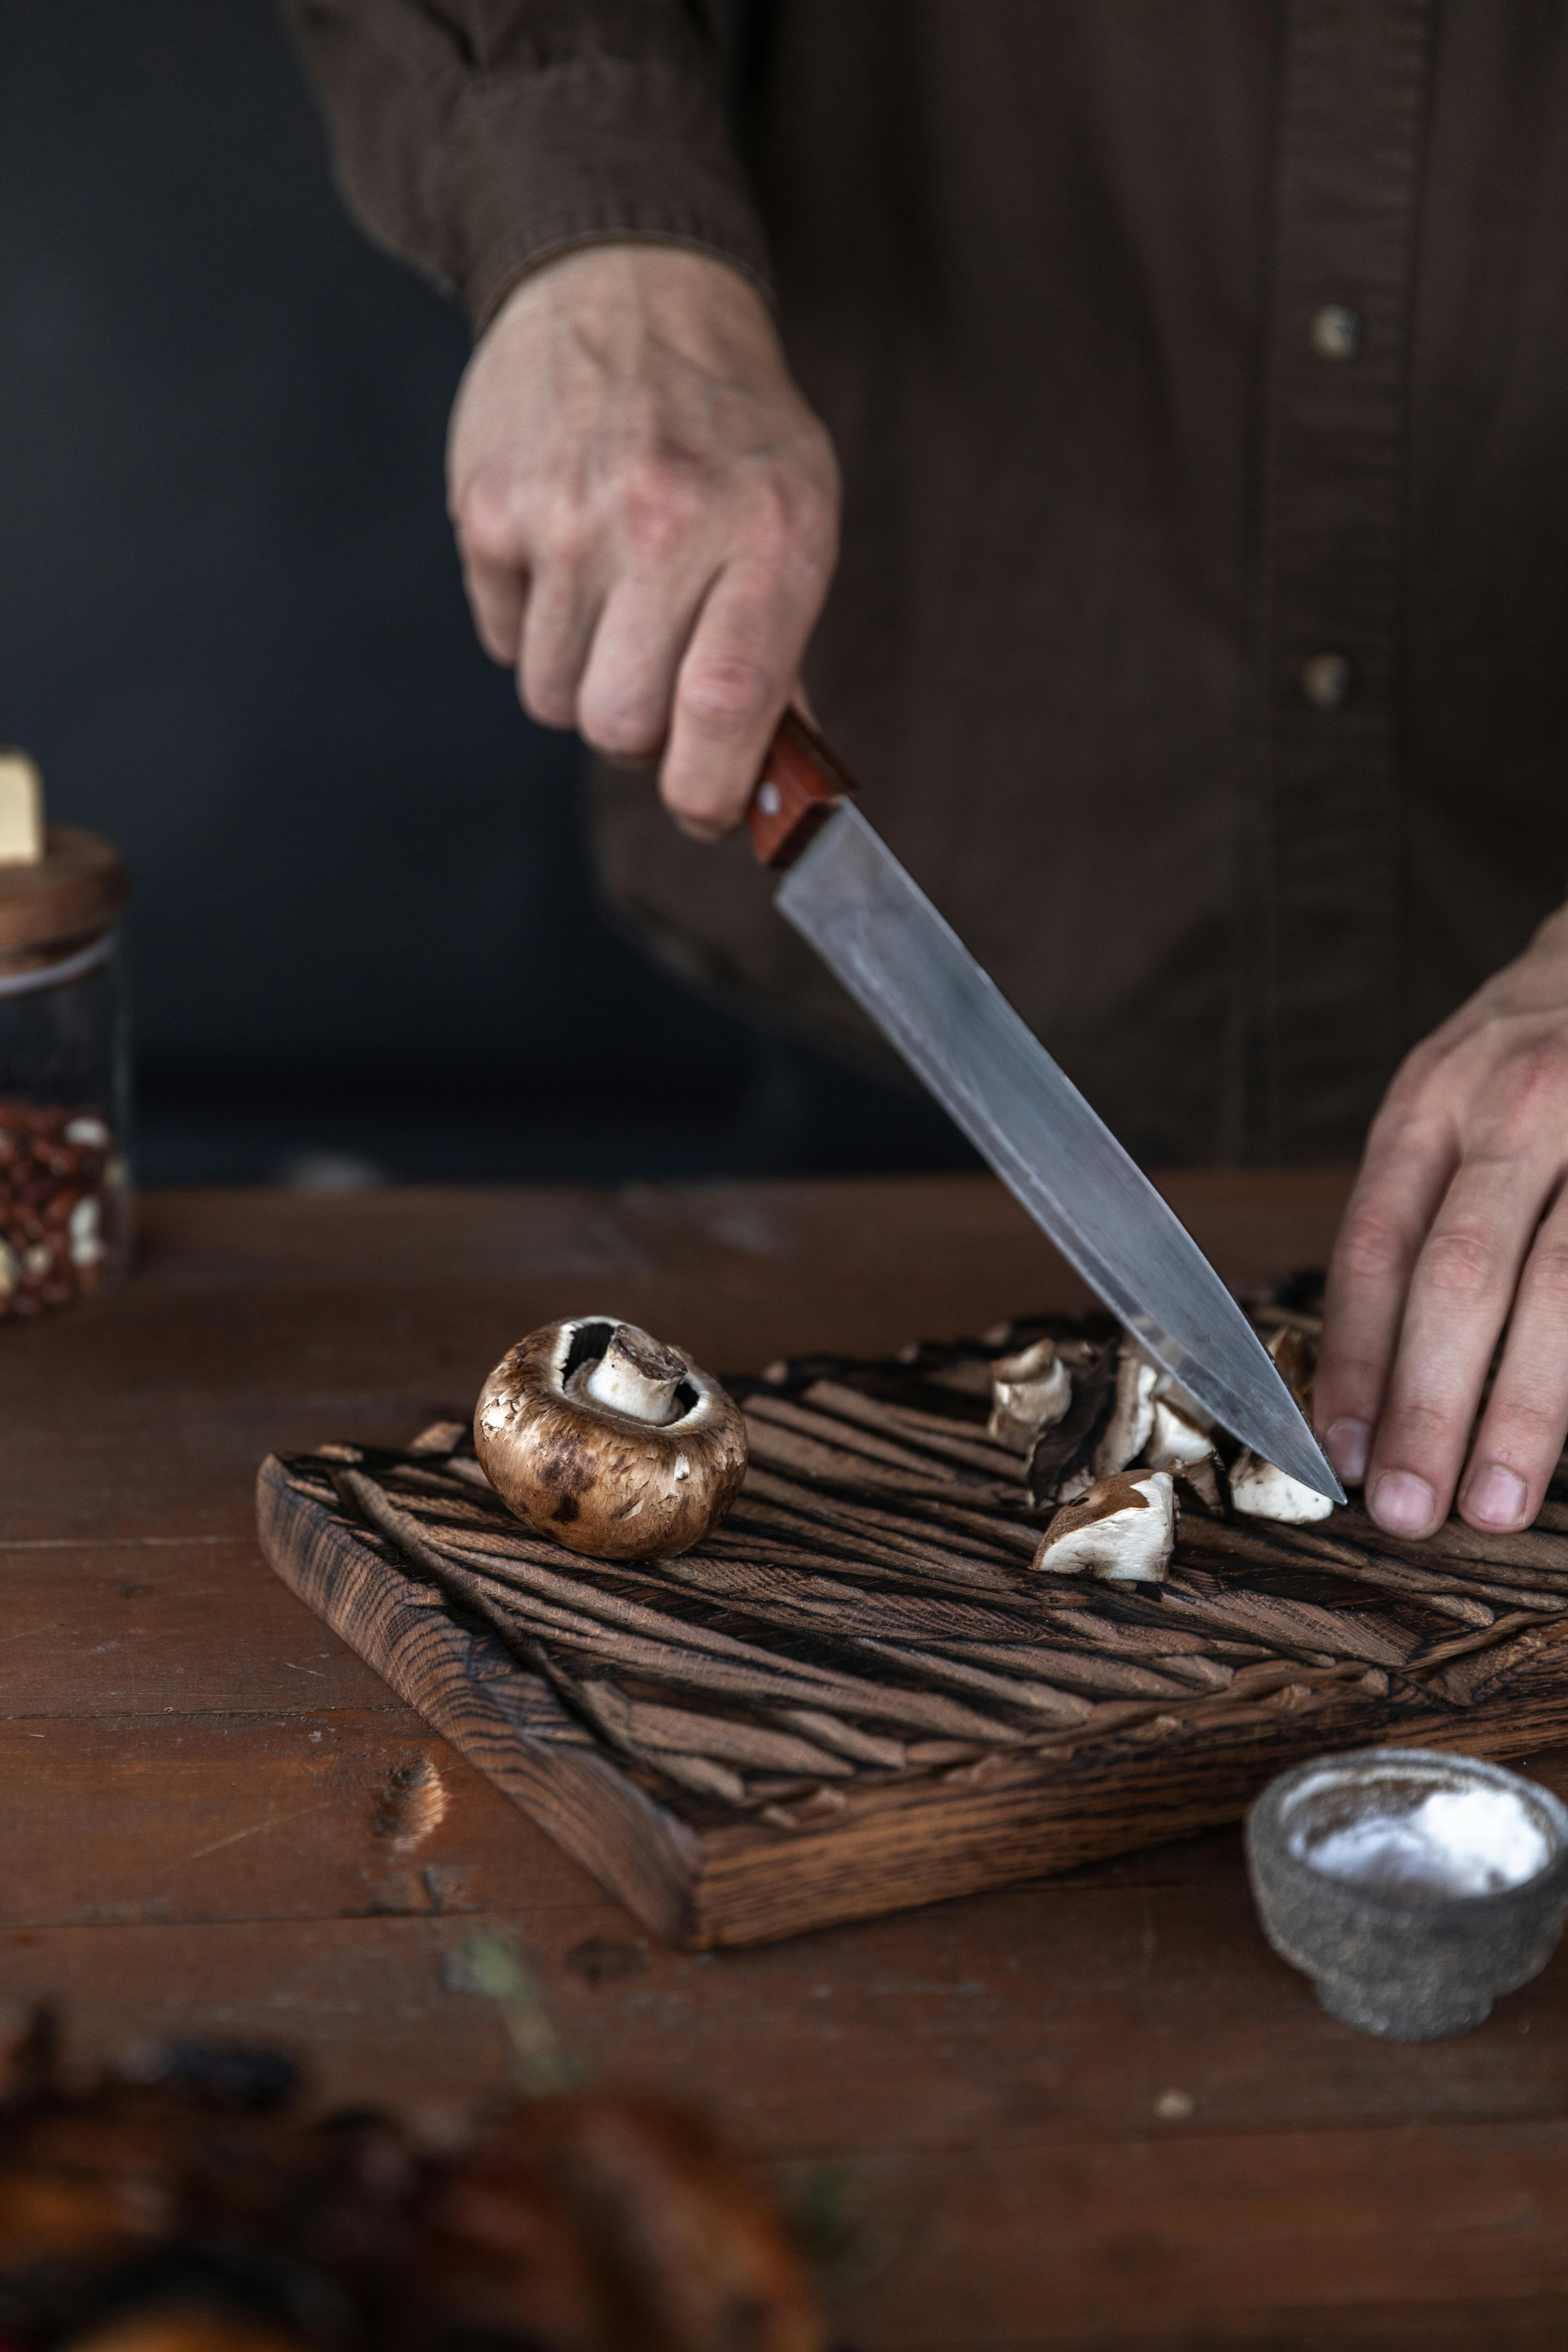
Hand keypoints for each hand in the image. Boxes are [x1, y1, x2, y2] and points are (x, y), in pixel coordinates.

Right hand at [447, 244, 839, 838]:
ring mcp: (566, 514)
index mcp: (765, 537)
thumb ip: (784, 657)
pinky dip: (531, 629)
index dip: (708, 792)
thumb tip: (775, 783)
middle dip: (637, 739)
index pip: (724, 709)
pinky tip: (563, 561)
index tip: (706, 809)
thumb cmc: (730, 430)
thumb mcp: (797, 519)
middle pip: (620, 725)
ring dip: (582, 685)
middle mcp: (665, 524)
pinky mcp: (489, 507)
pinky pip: (502, 641)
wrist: (629, 288)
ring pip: (554, 698)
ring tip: (612, 610)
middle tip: (655, 689)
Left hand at [1317, 905, 1567, 1536]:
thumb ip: (1421, 1216)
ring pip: (1563, 1287)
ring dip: (1525, 1408)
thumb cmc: (1529, 1056)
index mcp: (1434, 1103)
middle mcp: (1518, 1108)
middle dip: (1432, 1404)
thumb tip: (1378, 1381)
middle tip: (1412, 1509)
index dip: (1355, 1361)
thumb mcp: (1449, 1101)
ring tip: (1497, 1502)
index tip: (1341, 1456)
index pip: (1377, 1249)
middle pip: (1464, 1275)